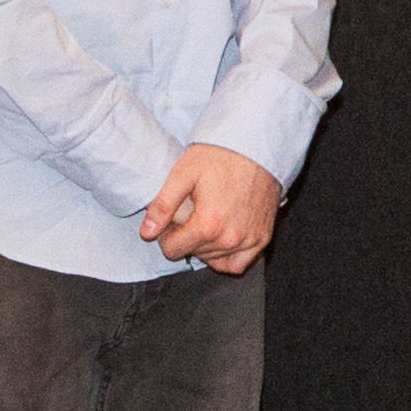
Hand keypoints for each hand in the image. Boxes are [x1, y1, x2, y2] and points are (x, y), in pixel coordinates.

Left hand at [141, 142, 281, 272]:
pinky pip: (239, 263)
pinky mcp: (262, 237)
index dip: (166, 235)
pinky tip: (221, 239)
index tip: (171, 220)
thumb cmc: (221, 156)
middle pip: (194, 254)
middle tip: (188, 216)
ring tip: (204, 223)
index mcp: (209, 224)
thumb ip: (163, 206)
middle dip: (185, 239)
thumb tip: (147, 232)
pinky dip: (227, 257)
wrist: (256, 146)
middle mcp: (231, 238)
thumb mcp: (183, 174)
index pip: (174, 249)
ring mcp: (250, 240)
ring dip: (204, 247)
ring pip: (214, 260)